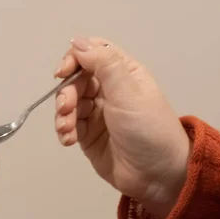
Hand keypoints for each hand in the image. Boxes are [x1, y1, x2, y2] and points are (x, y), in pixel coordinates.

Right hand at [54, 37, 190, 218]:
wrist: (157, 176)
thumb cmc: (148, 129)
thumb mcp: (128, 92)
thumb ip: (103, 64)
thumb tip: (77, 41)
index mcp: (122, 73)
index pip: (92, 53)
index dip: (74, 58)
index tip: (63, 73)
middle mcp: (108, 89)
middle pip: (74, 79)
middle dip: (66, 93)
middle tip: (67, 109)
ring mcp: (96, 113)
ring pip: (67, 102)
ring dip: (62, 114)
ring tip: (68, 130)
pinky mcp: (86, 134)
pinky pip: (67, 125)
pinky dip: (64, 130)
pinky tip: (69, 140)